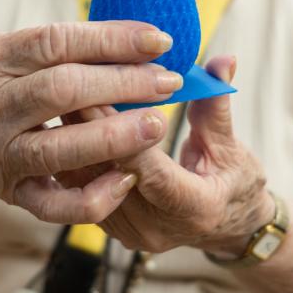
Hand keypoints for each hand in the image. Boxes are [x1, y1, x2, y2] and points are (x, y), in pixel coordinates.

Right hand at [0, 21, 183, 223]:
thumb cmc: (7, 88)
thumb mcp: (19, 55)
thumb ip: (69, 46)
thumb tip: (146, 42)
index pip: (56, 42)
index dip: (112, 40)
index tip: (159, 41)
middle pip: (61, 90)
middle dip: (123, 84)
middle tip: (168, 82)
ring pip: (59, 148)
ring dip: (115, 136)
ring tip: (158, 125)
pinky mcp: (12, 193)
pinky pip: (56, 205)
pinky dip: (95, 197)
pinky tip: (128, 178)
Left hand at [59, 56, 274, 255]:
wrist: (225, 224)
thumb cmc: (233, 181)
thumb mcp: (232, 145)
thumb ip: (216, 104)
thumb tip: (223, 60)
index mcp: (195, 208)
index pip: (151, 172)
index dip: (124, 133)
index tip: (104, 93)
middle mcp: (156, 228)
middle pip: (109, 174)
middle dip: (89, 126)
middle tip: (67, 82)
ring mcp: (129, 232)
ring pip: (85, 181)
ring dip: (72, 136)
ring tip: (59, 94)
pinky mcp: (110, 225)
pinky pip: (81, 186)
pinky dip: (73, 150)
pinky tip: (63, 118)